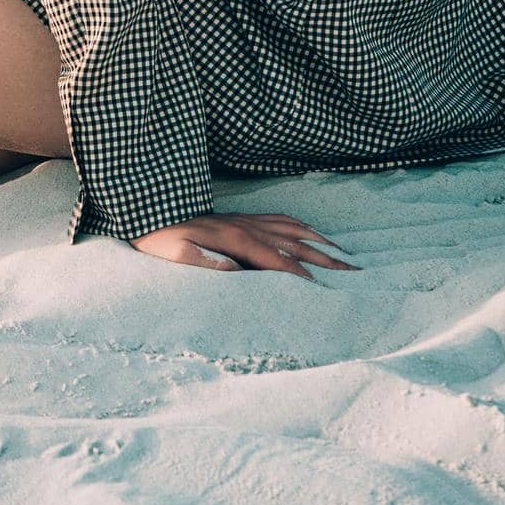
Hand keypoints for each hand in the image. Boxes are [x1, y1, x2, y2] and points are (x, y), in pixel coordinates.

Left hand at [127, 211, 360, 279]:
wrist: (150, 213)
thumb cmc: (162, 241)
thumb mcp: (178, 256)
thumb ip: (207, 263)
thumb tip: (236, 270)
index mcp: (237, 241)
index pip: (278, 260)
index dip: (302, 275)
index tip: (325, 291)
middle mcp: (248, 227)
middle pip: (294, 243)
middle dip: (325, 258)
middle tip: (354, 271)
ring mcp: (247, 219)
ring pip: (292, 228)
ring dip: (319, 240)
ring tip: (343, 253)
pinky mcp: (242, 217)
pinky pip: (279, 218)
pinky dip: (300, 225)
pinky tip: (309, 230)